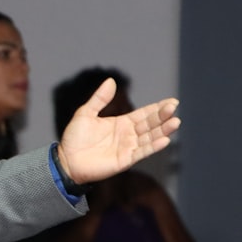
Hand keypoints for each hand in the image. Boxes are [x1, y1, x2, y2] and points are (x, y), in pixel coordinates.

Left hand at [56, 78, 179, 184]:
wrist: (66, 160)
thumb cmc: (74, 138)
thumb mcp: (85, 113)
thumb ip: (99, 99)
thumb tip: (111, 81)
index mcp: (121, 123)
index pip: (144, 114)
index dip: (157, 108)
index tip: (172, 102)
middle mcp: (128, 135)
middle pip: (150, 124)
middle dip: (163, 116)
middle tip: (173, 108)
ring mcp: (128, 148)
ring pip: (150, 137)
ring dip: (163, 130)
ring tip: (175, 122)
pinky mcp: (125, 160)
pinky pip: (142, 152)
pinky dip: (153, 146)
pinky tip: (165, 140)